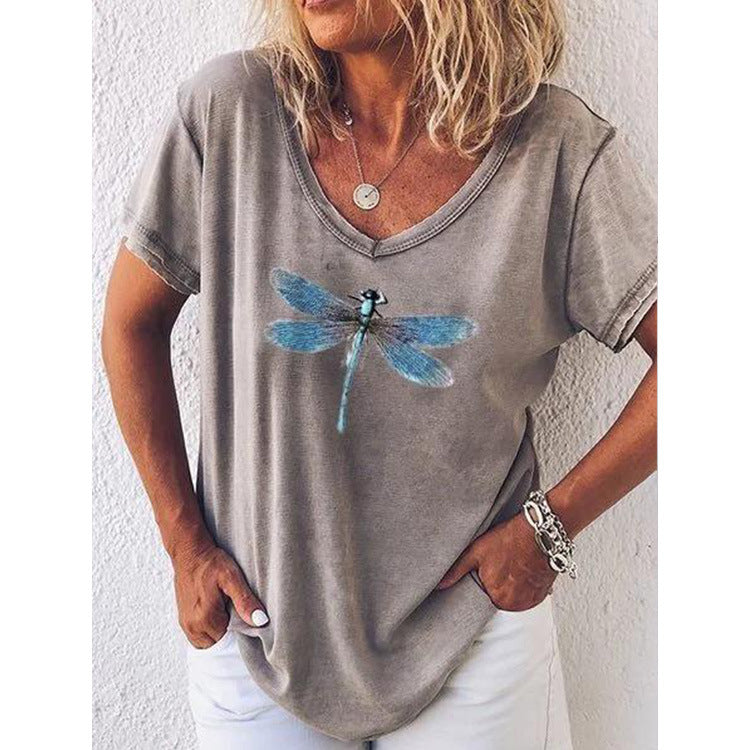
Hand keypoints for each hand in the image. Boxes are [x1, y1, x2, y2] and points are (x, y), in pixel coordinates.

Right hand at [173, 543, 268, 648]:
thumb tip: (260, 621)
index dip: (240, 632)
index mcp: (205, 618)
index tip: (244, 618)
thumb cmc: (210, 562)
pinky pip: (198, 637)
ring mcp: (185, 624)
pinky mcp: (183, 619)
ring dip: (218, 633)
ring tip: (226, 611)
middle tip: (236, 612)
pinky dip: (209, 630)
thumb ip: (245, 601)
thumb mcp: (232, 577)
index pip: (229, 641)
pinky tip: (217, 613)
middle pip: (218, 644)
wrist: (189, 552)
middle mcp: (192, 625)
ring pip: (207, 642)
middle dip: (229, 633)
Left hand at [437, 512, 555, 610]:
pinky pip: (529, 596)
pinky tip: (524, 570)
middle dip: (499, 585)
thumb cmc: (510, 539)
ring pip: (515, 598)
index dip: (486, 583)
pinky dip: (526, 586)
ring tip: (513, 566)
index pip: (484, 597)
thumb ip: (457, 570)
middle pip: (500, 599)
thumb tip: (439, 585)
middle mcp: (515, 603)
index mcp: (496, 596)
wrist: (541, 531)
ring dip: (513, 587)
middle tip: (502, 565)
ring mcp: (530, 600)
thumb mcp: (477, 551)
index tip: (490, 571)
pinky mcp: (543, 594)